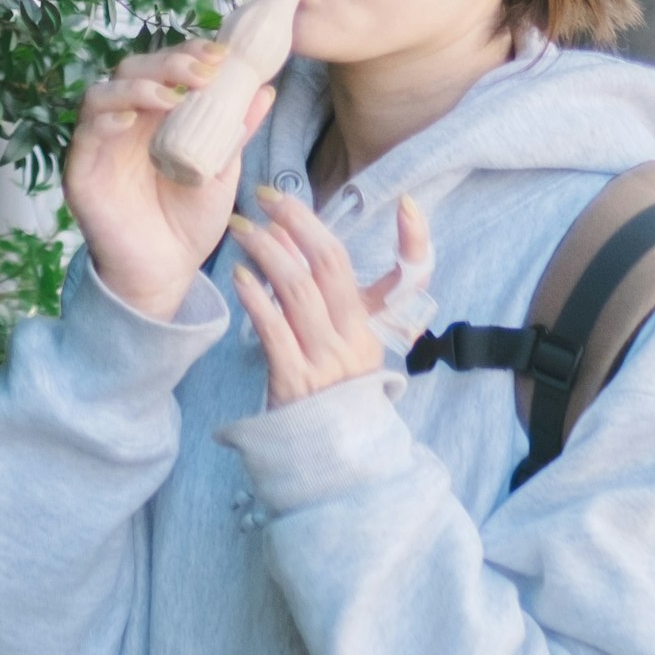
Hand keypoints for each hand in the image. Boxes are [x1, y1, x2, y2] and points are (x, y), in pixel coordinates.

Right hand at [64, 44, 277, 321]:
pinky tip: (130, 119)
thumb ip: (234, 130)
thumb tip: (265, 88)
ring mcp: (99, 145)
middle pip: (130, 71)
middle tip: (204, 72)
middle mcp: (123, 123)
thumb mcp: (221, 170)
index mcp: (154, 117)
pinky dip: (105, 121)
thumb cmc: (190, 222)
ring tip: (171, 96)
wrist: (167, 272)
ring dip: (136, 87)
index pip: (163, 69)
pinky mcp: (81, 172)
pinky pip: (84, 136)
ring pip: (101, 95)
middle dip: (167, 64)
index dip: (187, 54)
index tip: (222, 56)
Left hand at [225, 190, 428, 408]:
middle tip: (269, 196)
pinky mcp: (294, 382)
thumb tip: (292, 234)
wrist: (325, 458)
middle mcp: (356, 342)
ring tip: (243, 229)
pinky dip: (254, 298)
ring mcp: (326, 362)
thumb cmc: (329, 392)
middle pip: (333, 266)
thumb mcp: (342, 343)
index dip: (415, 242)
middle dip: (300, 222)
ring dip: (267, 251)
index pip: (408, 279)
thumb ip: (323, 292)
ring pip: (298, 290)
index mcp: (374, 330)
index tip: (407, 205)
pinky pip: (273, 330)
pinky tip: (238, 277)